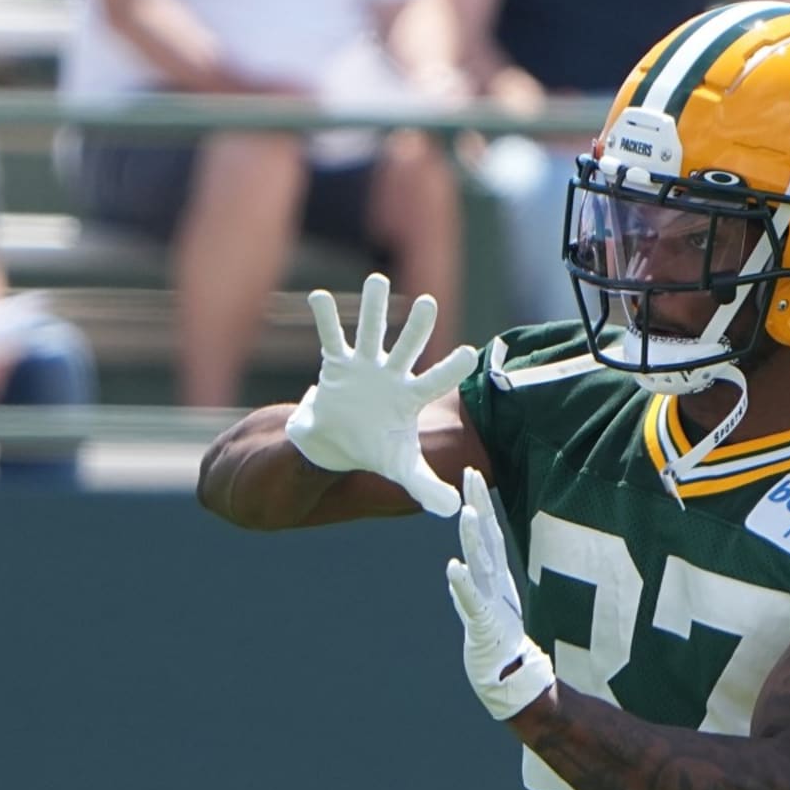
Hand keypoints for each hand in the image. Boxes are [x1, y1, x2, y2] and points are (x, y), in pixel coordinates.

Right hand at [285, 273, 476, 516]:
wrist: (336, 446)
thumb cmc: (374, 451)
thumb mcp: (401, 469)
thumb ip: (426, 486)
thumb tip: (454, 510)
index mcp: (410, 397)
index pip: (435, 381)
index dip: (451, 368)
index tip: (470, 352)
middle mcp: (391, 375)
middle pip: (406, 348)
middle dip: (416, 328)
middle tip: (428, 303)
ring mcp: (364, 366)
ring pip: (369, 332)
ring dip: (371, 307)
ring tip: (376, 279)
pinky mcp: (337, 364)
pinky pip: (331, 337)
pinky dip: (325, 317)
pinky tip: (319, 295)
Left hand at [446, 467, 553, 719]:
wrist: (510, 679)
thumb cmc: (496, 642)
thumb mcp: (482, 607)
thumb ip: (469, 588)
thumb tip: (457, 571)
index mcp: (494, 575)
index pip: (487, 530)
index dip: (480, 501)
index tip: (471, 474)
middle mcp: (494, 582)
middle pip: (486, 535)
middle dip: (479, 503)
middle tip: (470, 473)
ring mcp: (490, 600)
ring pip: (481, 562)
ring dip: (473, 537)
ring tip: (467, 511)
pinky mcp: (483, 623)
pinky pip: (471, 600)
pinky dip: (462, 584)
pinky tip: (452, 566)